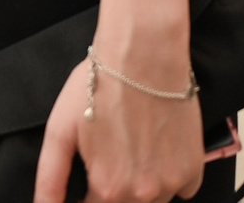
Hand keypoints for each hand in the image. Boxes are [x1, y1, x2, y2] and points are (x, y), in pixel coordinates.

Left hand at [35, 55, 204, 202]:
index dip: (84, 198)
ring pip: (151, 202)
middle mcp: (143, 193)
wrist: (145, 55)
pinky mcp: (193, 170)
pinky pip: (179, 190)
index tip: (86, 184)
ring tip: (129, 149)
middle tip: (108, 156)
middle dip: (110, 192)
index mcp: (108, 188)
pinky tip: (155, 151)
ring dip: (138, 188)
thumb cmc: (101, 86)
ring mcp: (172, 183)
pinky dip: (167, 179)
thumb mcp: (59, 130)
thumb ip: (50, 178)